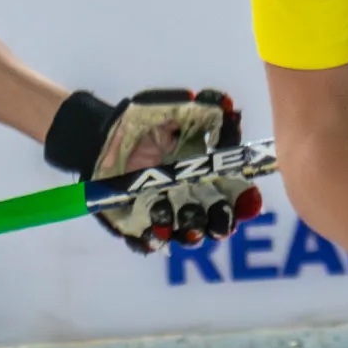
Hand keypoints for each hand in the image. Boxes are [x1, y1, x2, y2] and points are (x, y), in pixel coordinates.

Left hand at [48, 88, 260, 248]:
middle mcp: (190, 200)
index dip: (246, 201)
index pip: (235, 195)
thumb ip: (200, 110)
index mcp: (206, 176)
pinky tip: (152, 232)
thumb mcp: (172, 110)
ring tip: (177, 219)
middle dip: (220, 222)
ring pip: (186, 235)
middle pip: (216, 222)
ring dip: (188, 231)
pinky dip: (152, 239)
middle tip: (215, 216)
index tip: (249, 199)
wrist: (99, 137)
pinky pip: (148, 241)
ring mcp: (164, 216)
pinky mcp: (137, 226)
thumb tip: (225, 105)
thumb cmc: (141, 123)